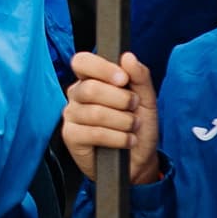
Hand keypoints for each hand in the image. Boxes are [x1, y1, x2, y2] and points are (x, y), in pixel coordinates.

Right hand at [61, 51, 160, 182]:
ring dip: (123, 122)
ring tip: (132, 127)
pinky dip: (118, 138)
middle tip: (133, 108)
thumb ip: (140, 76)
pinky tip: (126, 141)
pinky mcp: (71, 137)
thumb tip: (128, 57)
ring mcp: (71, 116)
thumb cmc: (138, 127)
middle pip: (91, 89)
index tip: (123, 79)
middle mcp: (77, 95)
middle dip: (121, 100)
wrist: (139, 160)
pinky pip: (94, 133)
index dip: (102, 68)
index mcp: (91, 79)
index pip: (82, 62)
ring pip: (95, 113)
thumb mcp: (146, 99)